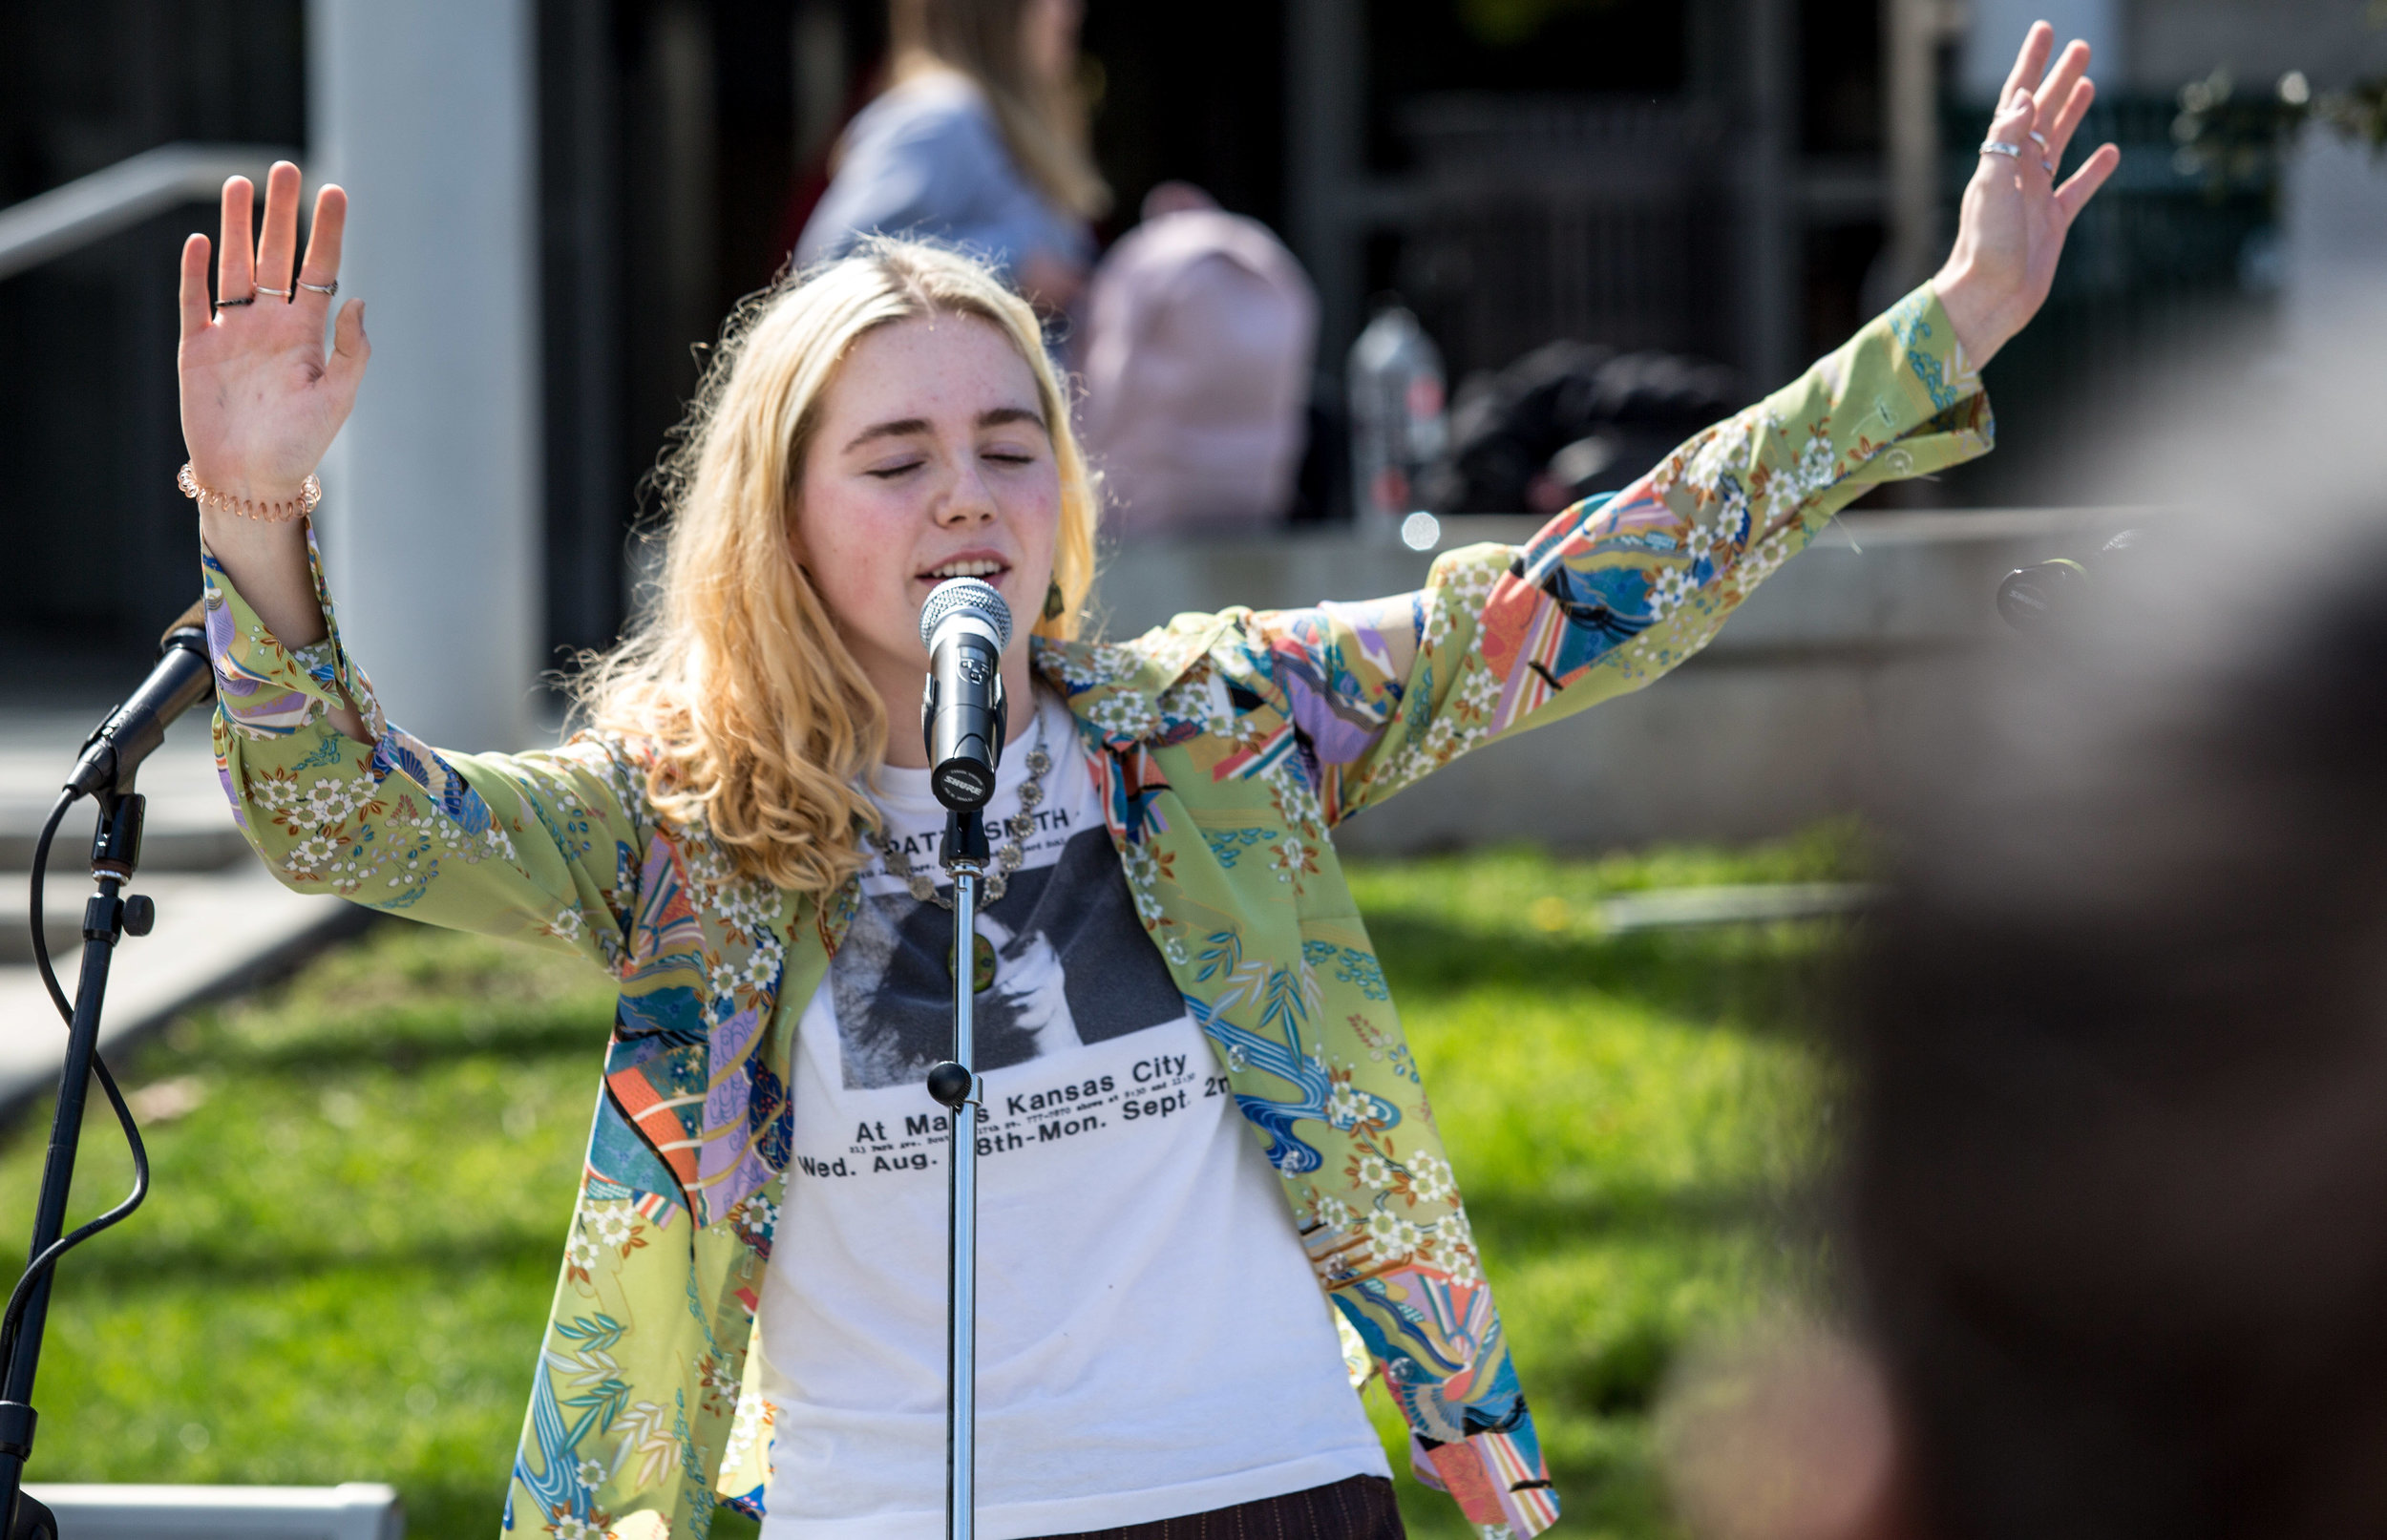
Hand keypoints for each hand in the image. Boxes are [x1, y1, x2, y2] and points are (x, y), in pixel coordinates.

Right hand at [178, 162, 367, 505]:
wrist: (252, 479)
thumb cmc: (300, 444)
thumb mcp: (337, 398)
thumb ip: (351, 350)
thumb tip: (356, 298)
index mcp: (307, 333)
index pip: (319, 269)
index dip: (326, 231)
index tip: (335, 191)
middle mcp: (270, 324)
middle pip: (274, 255)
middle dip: (279, 214)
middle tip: (282, 168)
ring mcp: (232, 332)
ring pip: (234, 267)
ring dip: (236, 227)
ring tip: (240, 184)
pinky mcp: (196, 347)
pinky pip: (195, 301)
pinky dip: (196, 272)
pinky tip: (201, 240)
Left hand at [1932, 23, 2122, 367]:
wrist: (1988, 300)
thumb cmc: (1985, 248)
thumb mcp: (1992, 188)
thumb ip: (2006, 142)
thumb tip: (2023, 97)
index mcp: (1999, 159)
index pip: (2016, 100)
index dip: (2030, 64)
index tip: (2044, 30)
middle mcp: (2016, 173)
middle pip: (2042, 114)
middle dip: (2058, 79)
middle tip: (2081, 47)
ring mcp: (2035, 197)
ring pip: (2058, 143)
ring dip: (2072, 113)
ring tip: (2087, 84)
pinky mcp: (2053, 224)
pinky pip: (2077, 189)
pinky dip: (2094, 170)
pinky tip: (2111, 151)